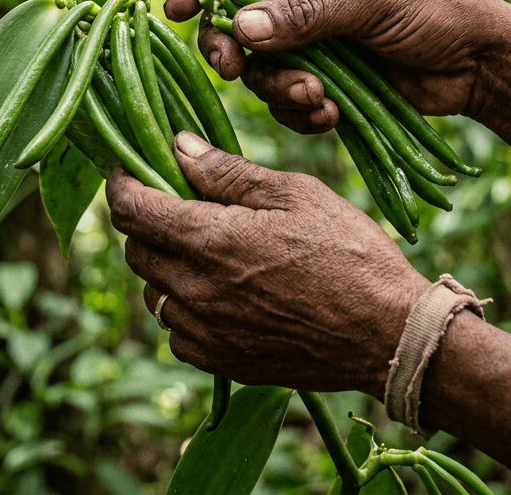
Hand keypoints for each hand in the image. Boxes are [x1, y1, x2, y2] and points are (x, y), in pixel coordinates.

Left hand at [108, 132, 430, 396]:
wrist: (387, 335)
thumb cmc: (350, 253)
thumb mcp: (295, 193)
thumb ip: (227, 173)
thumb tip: (177, 147)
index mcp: (209, 241)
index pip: (131, 209)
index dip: (123, 182)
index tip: (130, 168)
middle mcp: (195, 291)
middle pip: (135, 250)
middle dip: (147, 222)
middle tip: (180, 205)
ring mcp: (205, 332)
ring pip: (154, 292)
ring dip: (167, 267)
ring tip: (209, 252)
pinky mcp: (221, 362)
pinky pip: (177, 331)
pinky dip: (187, 309)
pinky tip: (223, 295)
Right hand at [167, 0, 510, 131]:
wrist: (483, 64)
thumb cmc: (439, 9)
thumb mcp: (372, 4)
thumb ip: (306, 17)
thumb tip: (241, 28)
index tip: (176, 10)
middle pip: (235, 14)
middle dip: (230, 45)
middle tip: (231, 70)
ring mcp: (313, 36)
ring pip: (259, 63)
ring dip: (277, 86)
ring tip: (315, 99)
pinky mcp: (325, 77)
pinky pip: (286, 96)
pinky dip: (300, 110)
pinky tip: (329, 117)